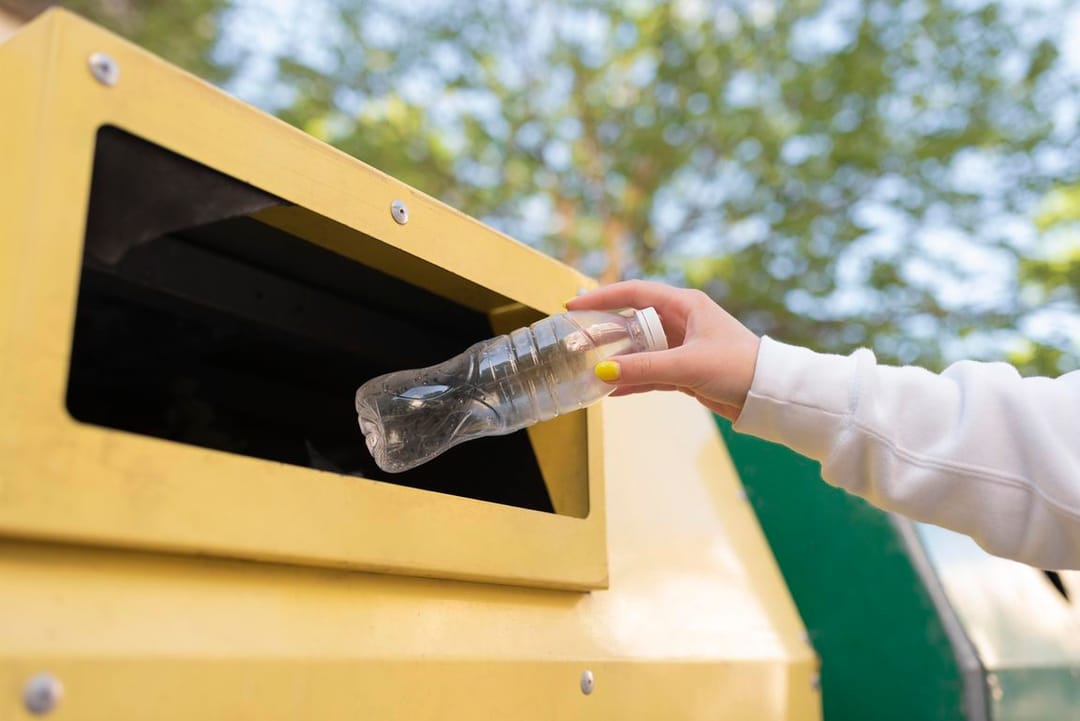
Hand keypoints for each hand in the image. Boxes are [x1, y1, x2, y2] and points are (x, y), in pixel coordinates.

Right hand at [566, 280, 760, 420]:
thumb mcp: (688, 365)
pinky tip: (613, 390)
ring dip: (618, 359)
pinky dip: (633, 380)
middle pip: (633, 321)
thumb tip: (604, 372)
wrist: (769, 394)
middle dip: (605, 331)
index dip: (603, 296)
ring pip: (640, 349)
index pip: (634, 293)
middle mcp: (682, 321)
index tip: (575, 304)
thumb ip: (645, 368)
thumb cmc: (738, 367)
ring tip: (588, 368)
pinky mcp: (685, 370)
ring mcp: (682, 346)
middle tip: (577, 340)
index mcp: (685, 305)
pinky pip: (651, 371)